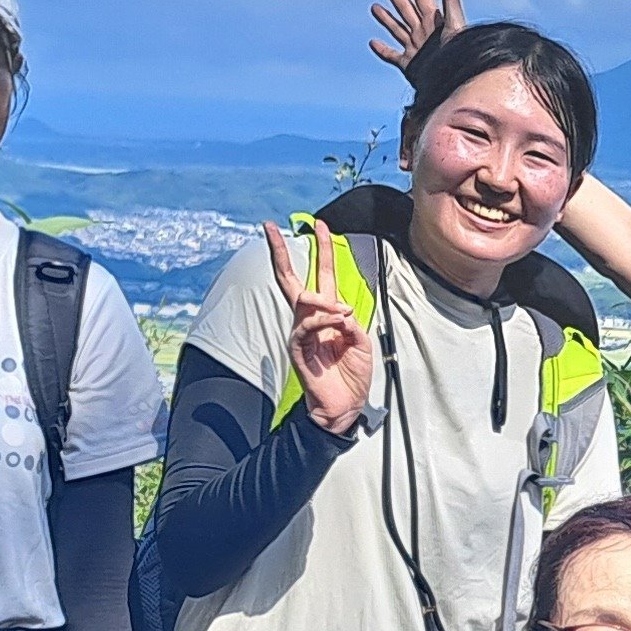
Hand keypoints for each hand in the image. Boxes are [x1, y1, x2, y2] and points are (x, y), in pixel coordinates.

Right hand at [271, 220, 380, 436]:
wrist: (344, 406)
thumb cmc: (351, 375)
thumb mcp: (361, 341)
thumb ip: (350, 321)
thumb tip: (338, 309)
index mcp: (328, 314)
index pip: (320, 275)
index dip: (322, 250)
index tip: (321, 225)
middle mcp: (311, 319)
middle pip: (291, 278)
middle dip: (281, 251)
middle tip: (270, 227)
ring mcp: (301, 332)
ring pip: (303, 300)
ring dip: (325, 302)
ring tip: (342, 314)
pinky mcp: (297, 347)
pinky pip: (306, 324)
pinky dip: (323, 320)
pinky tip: (336, 324)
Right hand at [368, 0, 467, 78]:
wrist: (453, 85)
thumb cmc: (459, 57)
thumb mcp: (455, 28)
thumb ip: (452, 5)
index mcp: (436, 24)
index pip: (423, 0)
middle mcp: (425, 34)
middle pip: (407, 10)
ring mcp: (416, 49)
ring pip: (397, 30)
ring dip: (386, 18)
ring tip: (375, 7)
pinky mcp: (410, 66)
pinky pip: (392, 56)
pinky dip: (382, 50)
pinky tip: (373, 42)